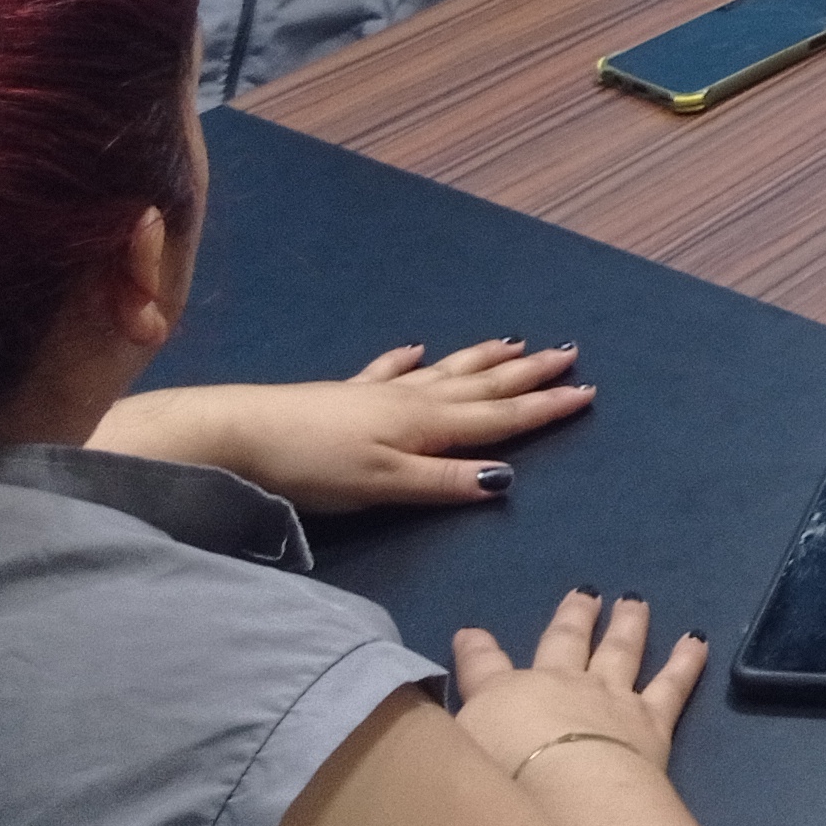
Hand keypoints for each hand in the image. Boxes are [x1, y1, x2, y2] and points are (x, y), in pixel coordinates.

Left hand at [98, 337, 596, 510]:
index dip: (544, 407)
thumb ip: (443, 480)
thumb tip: (505, 478)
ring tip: (515, 341)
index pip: (499, 420)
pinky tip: (418, 348)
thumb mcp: (385, 483)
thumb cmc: (311, 466)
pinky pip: (390, 371)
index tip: (588, 390)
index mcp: (426, 425)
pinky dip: (409, 360)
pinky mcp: (344, 394)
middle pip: (481, 387)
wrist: (237, 433)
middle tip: (569, 352)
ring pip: (445, 373)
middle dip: (527, 374)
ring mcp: (377, 393)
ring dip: (483, 361)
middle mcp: (410, 401)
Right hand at [448, 586, 708, 781]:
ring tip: (634, 601)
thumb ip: (442, 748)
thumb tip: (426, 741)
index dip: (474, 650)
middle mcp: (557, 685)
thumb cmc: (497, 790)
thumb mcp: (449, 767)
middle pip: (564, 641)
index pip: (481, 667)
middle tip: (586, 592)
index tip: (470, 633)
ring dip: (627, 624)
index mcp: (501, 697)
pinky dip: (686, 660)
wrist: (565, 803)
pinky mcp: (650, 721)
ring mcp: (608, 698)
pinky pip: (672, 683)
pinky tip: (699, 639)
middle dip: (572, 616)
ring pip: (619, 650)